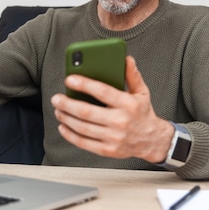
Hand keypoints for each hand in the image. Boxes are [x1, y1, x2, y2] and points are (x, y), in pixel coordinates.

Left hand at [51, 56, 173, 162]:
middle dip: (67, 104)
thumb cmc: (142, 113)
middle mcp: (120, 121)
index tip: (69, 79)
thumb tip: (126, 59)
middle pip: (87, 112)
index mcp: (128, 104)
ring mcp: (113, 138)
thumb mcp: (142, 92)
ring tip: (58, 109)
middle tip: (56, 98)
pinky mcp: (107, 150)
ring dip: (66, 118)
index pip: (102, 91)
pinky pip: (84, 143)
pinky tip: (63, 126)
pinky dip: (70, 135)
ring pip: (82, 128)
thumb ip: (132, 75)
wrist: (152, 140)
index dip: (84, 84)